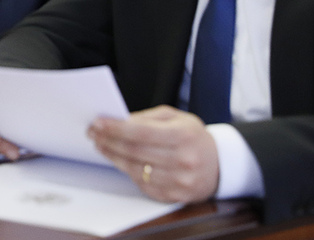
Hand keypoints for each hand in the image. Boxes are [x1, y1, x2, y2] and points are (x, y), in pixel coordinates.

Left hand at [88, 105, 219, 202]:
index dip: (115, 128)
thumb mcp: (175, 118)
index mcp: (183, 135)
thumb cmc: (192, 136)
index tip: (97, 123)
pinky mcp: (175, 196)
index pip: (141, 132)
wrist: (219, 164)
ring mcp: (180, 181)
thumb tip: (119, 121)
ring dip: (112, 156)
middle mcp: (183, 160)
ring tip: (101, 145)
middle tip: (93, 133)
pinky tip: (119, 160)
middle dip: (108, 140)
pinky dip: (127, 171)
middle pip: (134, 151)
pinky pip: (143, 184)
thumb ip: (146, 117)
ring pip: (135, 169)